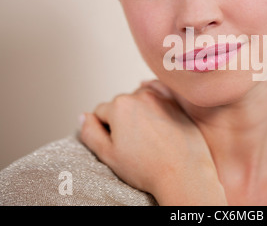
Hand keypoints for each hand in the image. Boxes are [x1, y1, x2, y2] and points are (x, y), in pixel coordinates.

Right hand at [79, 80, 226, 204]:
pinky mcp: (176, 101)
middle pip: (121, 105)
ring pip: (139, 100)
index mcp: (119, 105)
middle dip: (122, 119)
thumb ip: (90, 132)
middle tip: (134, 143)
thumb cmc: (147, 167)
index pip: (101, 113)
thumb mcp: (108, 154)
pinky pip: (159, 93)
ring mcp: (160, 96)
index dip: (105, 130)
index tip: (117, 144)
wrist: (183, 173)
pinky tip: (156, 115)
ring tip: (149, 137)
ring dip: (139, 111)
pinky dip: (155, 101)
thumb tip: (83, 116)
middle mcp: (139, 95)